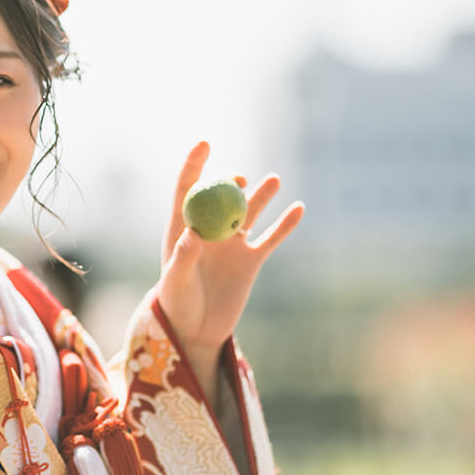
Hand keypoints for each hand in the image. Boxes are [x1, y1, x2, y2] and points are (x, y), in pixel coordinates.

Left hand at [156, 141, 303, 400]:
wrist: (197, 330)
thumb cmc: (177, 304)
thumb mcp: (176, 282)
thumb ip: (184, 257)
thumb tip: (194, 235)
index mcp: (183, 228)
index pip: (187, 190)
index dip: (195, 165)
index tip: (204, 143)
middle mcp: (209, 230)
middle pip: (221, 198)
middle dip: (230, 184)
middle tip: (238, 179)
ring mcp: (231, 244)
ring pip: (249, 213)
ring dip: (261, 196)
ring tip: (272, 180)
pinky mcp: (251, 261)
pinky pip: (271, 238)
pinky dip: (285, 225)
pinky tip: (298, 208)